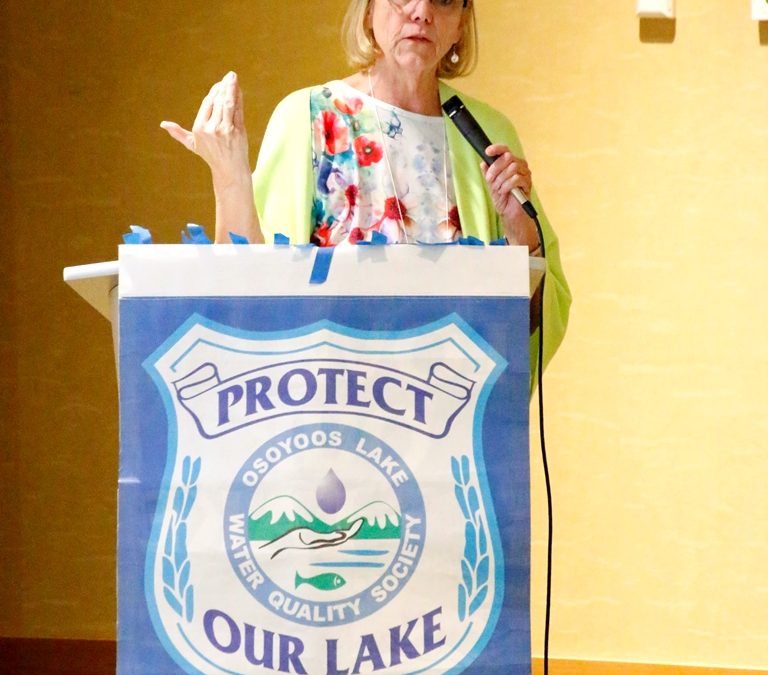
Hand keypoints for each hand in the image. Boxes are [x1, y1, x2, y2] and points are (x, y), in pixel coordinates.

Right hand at [161, 71, 250, 189]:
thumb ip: (179, 134)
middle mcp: (211, 128)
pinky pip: (238, 111)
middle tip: (230, 76)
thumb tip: (163, 125)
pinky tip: (239, 90)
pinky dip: (239, 99)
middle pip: (218, 101)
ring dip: (232, 88)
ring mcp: (225, 130)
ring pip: (228, 103)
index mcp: (199, 128)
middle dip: (224, 86)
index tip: (219, 84)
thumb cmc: (212, 156)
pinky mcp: (238, 131)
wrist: (230, 170)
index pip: (207, 104)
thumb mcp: (193, 145)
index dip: (214, 92)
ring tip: (234, 78)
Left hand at [481, 144, 538, 249]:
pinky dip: (507, 186)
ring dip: (501, 180)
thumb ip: (488, 173)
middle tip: (490, 180)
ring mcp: (525, 174)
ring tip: (498, 189)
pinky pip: (516, 179)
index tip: (487, 152)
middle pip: (508, 157)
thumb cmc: (503, 198)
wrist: (509, 214)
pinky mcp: (528, 183)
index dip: (496, 148)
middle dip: (496, 169)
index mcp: (511, 163)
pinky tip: (504, 192)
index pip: (505, 149)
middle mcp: (520, 165)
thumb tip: (483, 162)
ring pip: (512, 168)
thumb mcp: (491, 184)